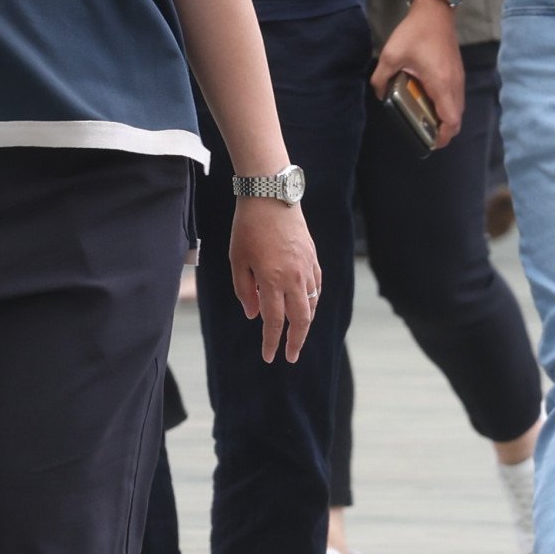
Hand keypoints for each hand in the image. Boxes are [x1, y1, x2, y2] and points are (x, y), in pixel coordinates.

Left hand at [229, 197, 323, 361]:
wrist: (271, 196)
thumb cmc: (248, 228)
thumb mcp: (237, 260)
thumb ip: (245, 291)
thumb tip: (255, 315)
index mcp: (272, 280)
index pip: (274, 321)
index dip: (272, 342)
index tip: (270, 357)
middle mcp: (294, 277)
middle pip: (301, 319)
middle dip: (296, 341)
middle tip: (291, 356)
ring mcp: (307, 267)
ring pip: (312, 304)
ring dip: (305, 322)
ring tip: (296, 333)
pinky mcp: (313, 257)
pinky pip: (317, 287)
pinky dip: (313, 301)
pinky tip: (306, 305)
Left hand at [371, 0, 463, 145]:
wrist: (435, 11)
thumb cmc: (415, 33)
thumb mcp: (391, 55)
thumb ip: (381, 78)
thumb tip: (379, 94)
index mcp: (441, 84)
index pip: (451, 120)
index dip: (443, 136)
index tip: (430, 142)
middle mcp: (454, 84)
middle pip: (456, 118)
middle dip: (443, 130)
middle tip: (424, 133)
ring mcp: (458, 78)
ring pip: (457, 107)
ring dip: (445, 118)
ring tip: (424, 119)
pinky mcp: (457, 72)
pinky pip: (455, 97)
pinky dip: (446, 105)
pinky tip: (428, 100)